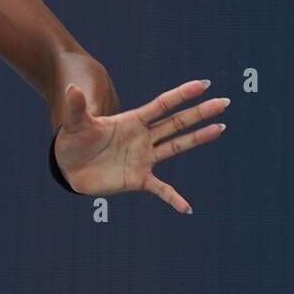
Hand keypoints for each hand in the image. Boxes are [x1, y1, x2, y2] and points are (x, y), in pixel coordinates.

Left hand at [53, 78, 228, 213]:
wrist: (69, 167)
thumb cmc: (74, 141)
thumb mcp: (74, 123)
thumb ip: (76, 107)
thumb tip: (70, 87)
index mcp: (132, 121)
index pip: (162, 105)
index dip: (181, 94)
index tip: (203, 85)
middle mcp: (143, 138)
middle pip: (176, 123)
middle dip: (199, 113)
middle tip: (224, 102)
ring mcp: (144, 158)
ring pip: (176, 146)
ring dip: (198, 139)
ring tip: (220, 129)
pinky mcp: (139, 179)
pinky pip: (161, 189)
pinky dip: (173, 198)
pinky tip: (187, 208)